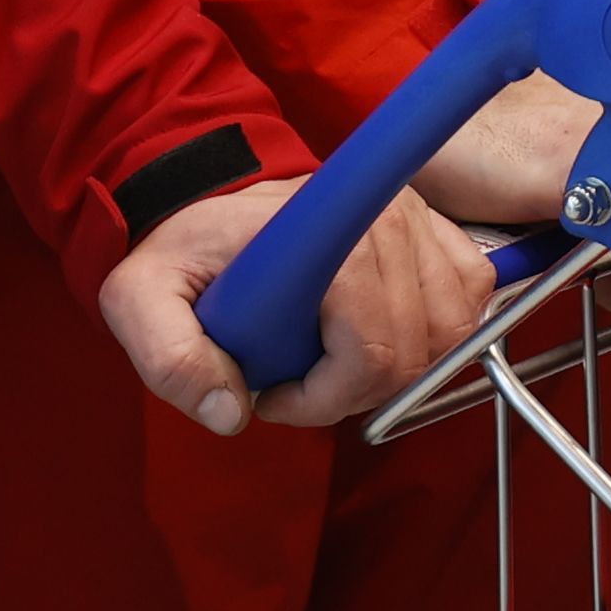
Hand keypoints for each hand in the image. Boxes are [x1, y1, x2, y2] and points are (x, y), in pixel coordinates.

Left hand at [94, 174, 490, 434]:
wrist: (210, 196)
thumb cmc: (182, 247)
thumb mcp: (141, 300)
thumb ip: (171, 359)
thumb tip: (231, 414)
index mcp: (328, 234)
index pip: (370, 350)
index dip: (328, 394)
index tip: (272, 395)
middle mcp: (387, 219)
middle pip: (410, 353)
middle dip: (351, 392)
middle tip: (295, 385)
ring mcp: (419, 219)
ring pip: (447, 334)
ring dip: (396, 368)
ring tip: (333, 363)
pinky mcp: (436, 227)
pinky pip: (469, 298)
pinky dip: (437, 333)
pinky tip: (384, 335)